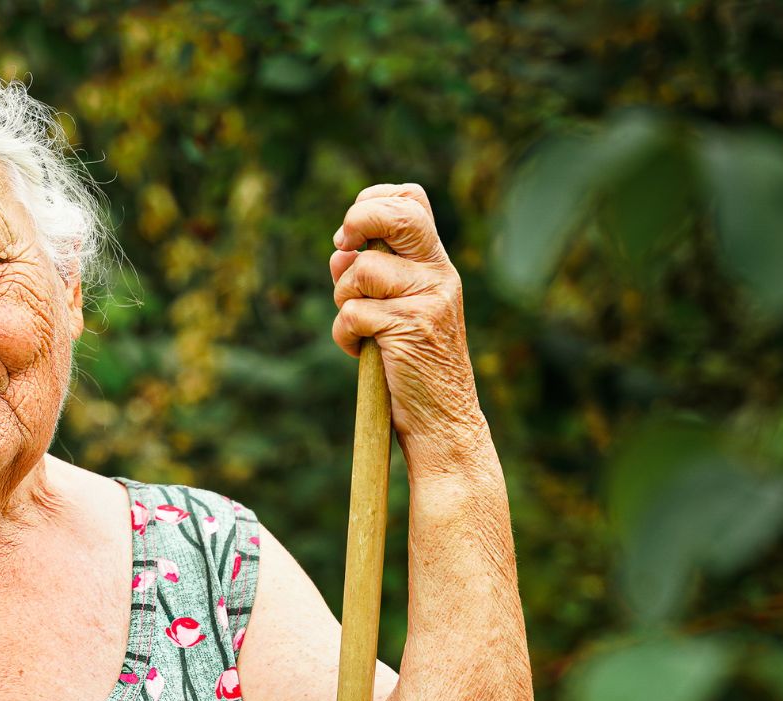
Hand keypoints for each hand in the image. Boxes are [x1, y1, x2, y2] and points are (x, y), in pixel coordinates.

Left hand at [329, 182, 487, 469]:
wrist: (442, 419)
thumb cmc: (411, 365)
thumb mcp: (396, 310)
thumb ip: (372, 276)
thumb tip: (340, 250)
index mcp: (434, 264)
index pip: (412, 200)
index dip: (373, 200)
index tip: (351, 233)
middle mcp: (438, 274)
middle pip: (397, 214)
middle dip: (358, 221)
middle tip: (344, 246)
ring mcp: (428, 299)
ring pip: (361, 270)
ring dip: (343, 299)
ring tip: (360, 328)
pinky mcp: (411, 327)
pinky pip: (353, 312)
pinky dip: (344, 334)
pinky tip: (360, 351)